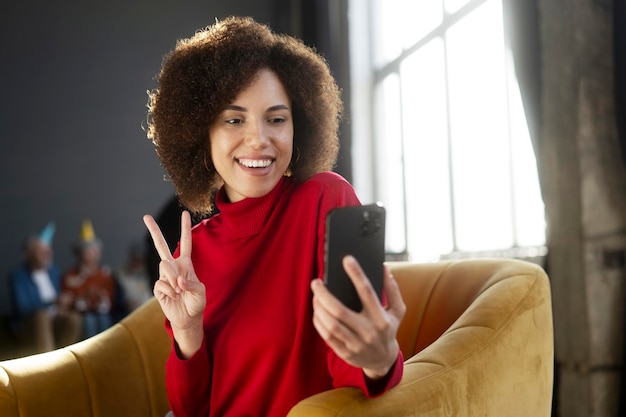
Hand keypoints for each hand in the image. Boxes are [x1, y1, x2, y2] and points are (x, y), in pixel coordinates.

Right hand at [143, 210, 205, 357]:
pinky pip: (161, 283)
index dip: (185, 228)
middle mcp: (173, 267)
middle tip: (145, 216)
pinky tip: (173, 296)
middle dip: (154, 230)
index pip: (185, 242)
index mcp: (186, 263)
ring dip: (173, 278)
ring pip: (164, 265)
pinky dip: (169, 290)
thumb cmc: (196, 303)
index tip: (185, 212)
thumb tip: (177, 279)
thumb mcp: (201, 292)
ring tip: (179, 290)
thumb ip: (191, 283)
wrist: (187, 318)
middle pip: (161, 246)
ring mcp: (164, 276)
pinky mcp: (158, 287)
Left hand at [311, 256, 405, 379]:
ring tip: (315, 296)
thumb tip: (384, 268)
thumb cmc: (389, 329)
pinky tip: (317, 312)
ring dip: (319, 308)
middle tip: (316, 282)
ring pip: (331, 325)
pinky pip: (327, 337)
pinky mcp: (345, 353)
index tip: (347, 259)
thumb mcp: (397, 310)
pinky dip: (319, 322)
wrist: (383, 360)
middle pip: (340, 310)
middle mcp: (368, 332)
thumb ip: (392, 289)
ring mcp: (356, 344)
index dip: (357, 274)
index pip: (367, 292)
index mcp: (382, 318)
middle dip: (324, 294)